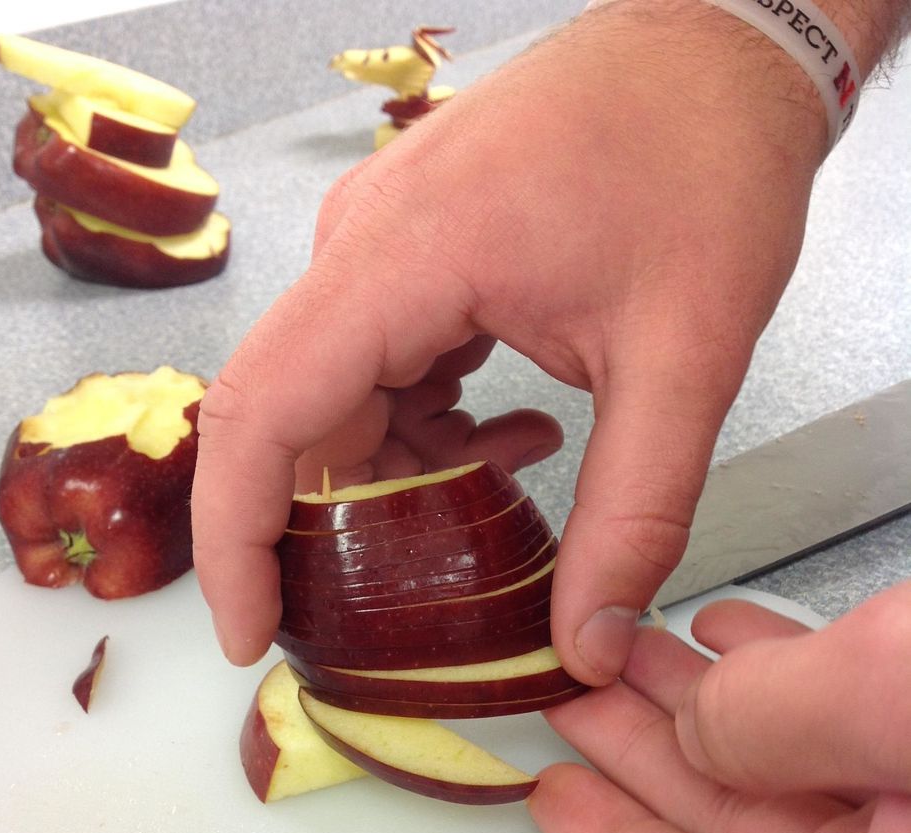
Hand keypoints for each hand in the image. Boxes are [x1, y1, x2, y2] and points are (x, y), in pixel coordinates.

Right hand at [192, 0, 825, 677]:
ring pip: (339, 401)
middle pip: (292, 420)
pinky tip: (513, 433)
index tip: (250, 632)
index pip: (262, 413)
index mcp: (403, 259)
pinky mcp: (411, 254)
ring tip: (496, 506)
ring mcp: (381, 246)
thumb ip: (635, 514)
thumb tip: (586, 646)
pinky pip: (382, 367)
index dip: (235, 541)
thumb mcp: (687, 359)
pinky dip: (428, 427)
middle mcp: (364, 247)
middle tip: (395, 608)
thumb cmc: (706, 160)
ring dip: (401, 476)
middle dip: (331, 529)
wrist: (722, 42)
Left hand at [528, 584, 910, 832]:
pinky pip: (855, 731)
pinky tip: (732, 630)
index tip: (548, 791)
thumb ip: (777, 720)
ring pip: (795, 775)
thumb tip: (701, 725)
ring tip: (636, 642)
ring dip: (712, 702)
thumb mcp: (901, 696)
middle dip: (646, 753)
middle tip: (573, 692)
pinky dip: (790, 677)